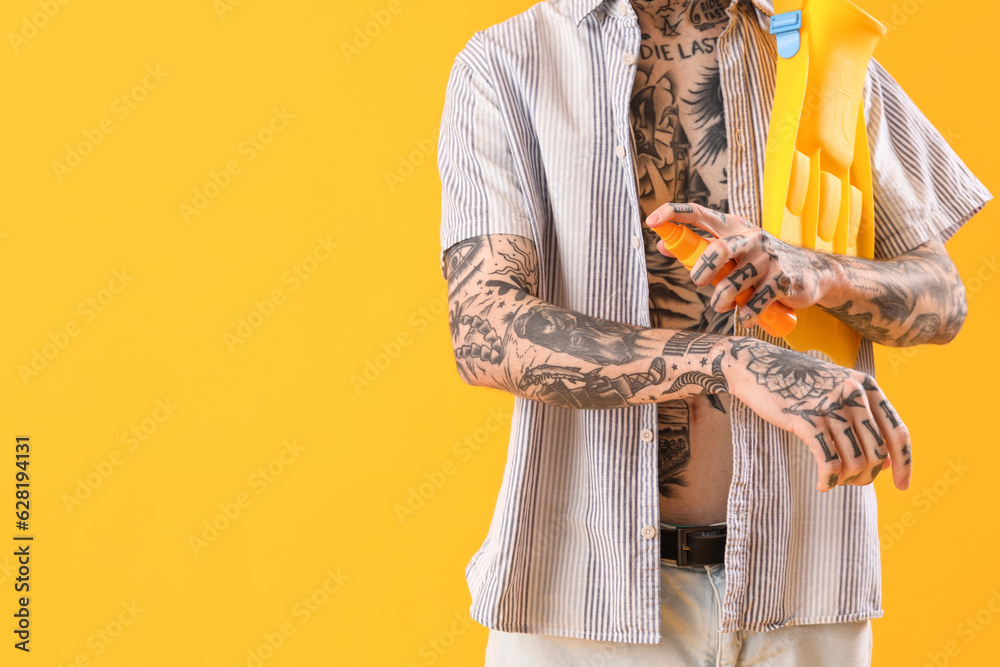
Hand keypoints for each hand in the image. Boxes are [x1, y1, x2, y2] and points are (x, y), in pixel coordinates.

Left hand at [646, 203, 836, 328]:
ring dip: (721, 300)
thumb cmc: (759, 261)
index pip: (700, 213)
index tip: (651, 220)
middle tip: (698, 282)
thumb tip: (662, 246)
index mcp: (734, 227)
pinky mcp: (784, 281)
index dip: (675, 213)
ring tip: (720, 306)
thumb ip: (699, 247)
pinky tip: (745, 317)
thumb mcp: (732, 249)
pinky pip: (756, 302)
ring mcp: (769, 259)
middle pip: (718, 249)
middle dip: (702, 269)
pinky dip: (746, 314)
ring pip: (734, 282)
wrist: (812, 273)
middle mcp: (752, 238)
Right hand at [721, 337, 911, 492]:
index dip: (904, 463)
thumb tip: (886, 462)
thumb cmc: (797, 381)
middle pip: (877, 452)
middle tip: (852, 482)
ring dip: (847, 479)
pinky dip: (828, 479)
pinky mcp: (806, 418)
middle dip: (867, 475)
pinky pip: (828, 460)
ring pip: (855, 460)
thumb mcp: (836, 391)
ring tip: (834, 481)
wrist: (755, 364)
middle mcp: (853, 393)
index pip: (898, 432)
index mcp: (866, 385)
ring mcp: (830, 405)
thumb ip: (862, 419)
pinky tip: (822, 485)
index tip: (902, 486)